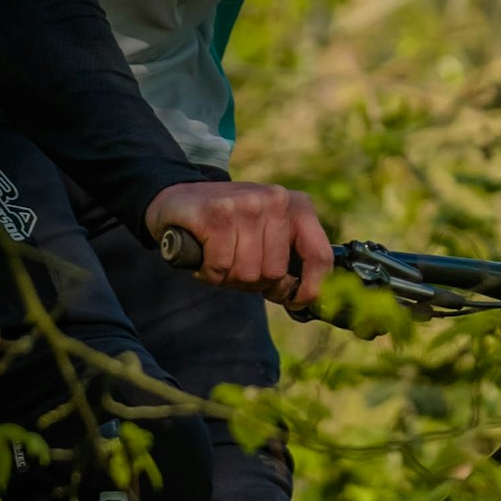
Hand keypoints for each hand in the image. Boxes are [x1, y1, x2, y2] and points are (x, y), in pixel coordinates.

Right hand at [145, 180, 333, 308]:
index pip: (320, 256)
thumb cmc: (230, 227)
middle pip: (275, 273)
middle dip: (254, 283)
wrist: (179, 199)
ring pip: (247, 273)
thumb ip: (289, 259)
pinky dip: (209, 272)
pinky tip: (204, 256)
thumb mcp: (267, 234)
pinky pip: (221, 267)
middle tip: (236, 267)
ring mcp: (246, 204)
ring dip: (229, 278)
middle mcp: (276, 200)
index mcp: (297, 206)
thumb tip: (304, 299)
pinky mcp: (216, 213)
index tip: (294, 302)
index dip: (309, 289)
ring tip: (219, 258)